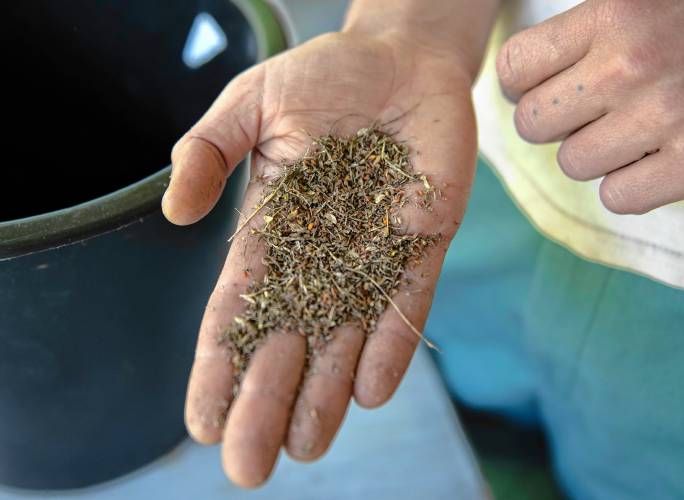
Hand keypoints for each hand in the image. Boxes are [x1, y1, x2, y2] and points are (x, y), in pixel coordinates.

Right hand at [162, 32, 476, 486]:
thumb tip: (175, 214)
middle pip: (289, 339)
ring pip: (346, 335)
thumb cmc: (323, 77)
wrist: (401, 58)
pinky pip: (405, 301)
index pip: (238, 308)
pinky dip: (390, 344)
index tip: (200, 421)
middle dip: (267, 401)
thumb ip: (207, 150)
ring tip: (306, 447)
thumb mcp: (250, 104)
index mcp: (274, 229)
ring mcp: (374, 250)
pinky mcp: (425, 238)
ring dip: (326, 393)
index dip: (219, 364)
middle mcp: (322, 252)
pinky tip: (369, 391)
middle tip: (248, 466)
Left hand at [497, 0, 683, 213]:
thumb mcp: (641, 1)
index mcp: (614, 12)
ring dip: (595, 153)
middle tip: (588, 109)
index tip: (538, 84)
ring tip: (633, 127)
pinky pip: (617, 197)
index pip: (514, 66)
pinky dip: (630, 185)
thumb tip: (521, 70)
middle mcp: (631, 63)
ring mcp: (664, 116)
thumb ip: (590, 26)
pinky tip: (656, 157)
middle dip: (555, 121)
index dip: (520, 83)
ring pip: (572, 163)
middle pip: (533, 123)